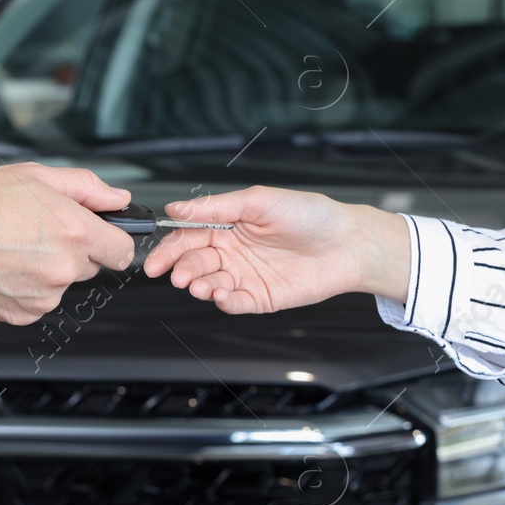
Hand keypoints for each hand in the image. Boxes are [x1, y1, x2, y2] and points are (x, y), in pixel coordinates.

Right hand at [0, 162, 136, 324]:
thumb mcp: (34, 176)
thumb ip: (86, 188)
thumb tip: (118, 198)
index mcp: (73, 231)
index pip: (123, 250)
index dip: (113, 239)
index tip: (101, 235)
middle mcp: (62, 268)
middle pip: (90, 266)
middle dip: (72, 250)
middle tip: (36, 231)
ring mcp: (42, 296)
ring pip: (61, 284)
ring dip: (46, 270)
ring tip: (11, 246)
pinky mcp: (21, 314)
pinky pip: (37, 301)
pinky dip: (25, 287)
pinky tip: (1, 266)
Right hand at [142, 186, 412, 312]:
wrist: (348, 243)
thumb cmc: (310, 215)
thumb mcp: (259, 201)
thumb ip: (216, 207)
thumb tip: (176, 208)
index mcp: (229, 226)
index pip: (190, 237)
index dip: (171, 248)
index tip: (156, 259)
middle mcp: (234, 252)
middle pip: (195, 263)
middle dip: (182, 270)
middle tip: (178, 276)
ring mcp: (246, 276)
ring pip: (211, 284)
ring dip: (201, 287)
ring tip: (201, 286)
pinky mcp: (261, 298)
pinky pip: (235, 303)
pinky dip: (224, 302)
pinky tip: (222, 296)